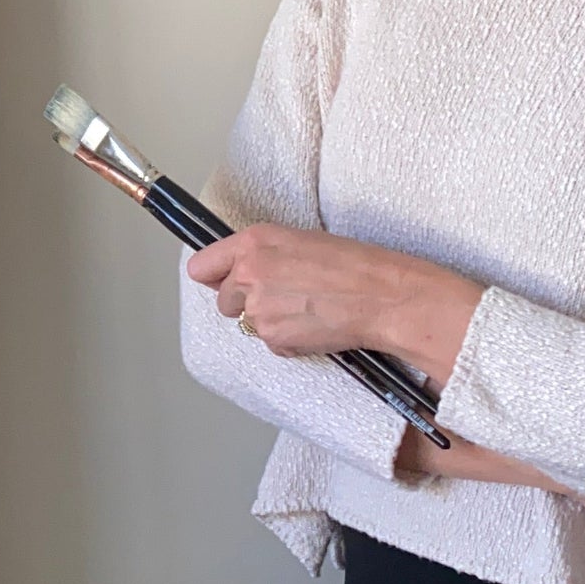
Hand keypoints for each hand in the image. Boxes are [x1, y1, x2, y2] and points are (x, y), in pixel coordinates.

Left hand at [186, 221, 483, 385]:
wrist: (383, 296)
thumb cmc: (353, 264)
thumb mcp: (298, 240)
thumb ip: (261, 254)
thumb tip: (240, 272)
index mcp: (253, 242)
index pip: (201, 266)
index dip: (212, 277)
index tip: (220, 281)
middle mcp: (247, 273)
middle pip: (222, 300)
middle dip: (246, 303)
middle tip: (284, 297)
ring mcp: (257, 308)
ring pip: (248, 324)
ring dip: (269, 322)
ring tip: (307, 310)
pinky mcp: (273, 338)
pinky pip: (271, 343)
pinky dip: (288, 340)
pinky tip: (315, 325)